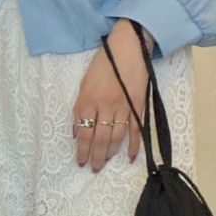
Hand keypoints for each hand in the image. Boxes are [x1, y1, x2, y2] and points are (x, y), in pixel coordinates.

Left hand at [73, 20, 151, 172]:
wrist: (128, 47)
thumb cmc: (104, 63)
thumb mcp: (84, 83)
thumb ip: (80, 108)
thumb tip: (77, 132)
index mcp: (88, 99)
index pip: (83, 131)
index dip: (82, 149)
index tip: (80, 161)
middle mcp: (104, 105)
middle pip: (98, 137)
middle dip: (95, 156)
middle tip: (93, 168)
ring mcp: (123, 106)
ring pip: (115, 136)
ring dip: (109, 152)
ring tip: (105, 163)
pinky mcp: (138, 104)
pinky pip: (136, 129)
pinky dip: (135, 144)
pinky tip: (131, 157)